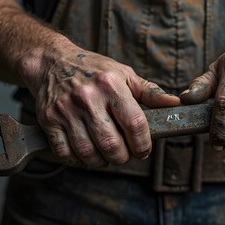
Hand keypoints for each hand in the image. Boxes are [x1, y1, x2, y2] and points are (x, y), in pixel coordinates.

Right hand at [18, 40, 179, 167]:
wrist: (52, 62)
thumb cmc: (94, 70)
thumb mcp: (125, 74)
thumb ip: (150, 92)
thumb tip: (176, 104)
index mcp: (111, 84)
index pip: (135, 123)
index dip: (143, 144)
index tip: (143, 150)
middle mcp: (88, 97)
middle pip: (111, 144)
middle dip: (123, 157)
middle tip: (125, 155)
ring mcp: (66, 110)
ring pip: (88, 152)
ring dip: (102, 162)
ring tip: (107, 156)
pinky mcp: (49, 120)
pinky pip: (65, 153)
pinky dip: (79, 161)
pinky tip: (87, 154)